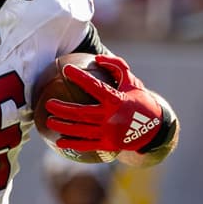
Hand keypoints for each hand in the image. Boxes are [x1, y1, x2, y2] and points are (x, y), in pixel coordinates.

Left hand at [45, 54, 166, 154]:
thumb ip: (117, 66)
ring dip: (62, 127)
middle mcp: (111, 117)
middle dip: (62, 109)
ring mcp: (109, 133)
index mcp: (117, 100)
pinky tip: (58, 142)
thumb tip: (97, 58)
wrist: (154, 129)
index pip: (95, 87)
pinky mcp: (108, 146)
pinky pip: (86, 145)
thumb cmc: (138, 100)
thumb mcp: (132, 81)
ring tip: (49, 121)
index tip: (66, 69)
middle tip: (48, 103)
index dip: (80, 77)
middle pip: (81, 113)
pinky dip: (72, 144)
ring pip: (80, 131)